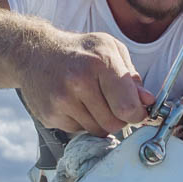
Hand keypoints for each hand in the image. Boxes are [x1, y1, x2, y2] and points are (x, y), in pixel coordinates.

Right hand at [22, 30, 154, 136]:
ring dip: (99, 120)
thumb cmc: (78, 51)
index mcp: (100, 61)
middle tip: (111, 103)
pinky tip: (73, 103)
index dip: (137, 114)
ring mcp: (61, 99)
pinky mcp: (49, 115)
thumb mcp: (110, 50)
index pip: (127, 107)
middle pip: (114, 124)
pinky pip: (78, 131)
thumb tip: (148, 102)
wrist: (34, 52)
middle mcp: (79, 81)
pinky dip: (80, 122)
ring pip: (97, 130)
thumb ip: (132, 77)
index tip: (137, 112)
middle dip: (118, 118)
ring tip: (89, 100)